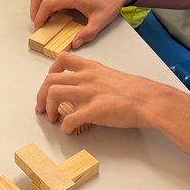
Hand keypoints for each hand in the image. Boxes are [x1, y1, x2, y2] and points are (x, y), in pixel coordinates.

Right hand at [30, 0, 131, 48]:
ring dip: (39, 5)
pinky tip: (54, 15)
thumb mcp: (101, 21)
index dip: (39, 17)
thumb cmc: (110, 2)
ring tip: (45, 21)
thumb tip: (74, 44)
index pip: (46, 4)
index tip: (39, 28)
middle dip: (34, 10)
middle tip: (39, 24)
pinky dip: (46, 3)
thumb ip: (87, 34)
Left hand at [34, 51, 171, 131]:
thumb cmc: (135, 90)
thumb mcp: (110, 75)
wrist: (148, 99)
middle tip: (42, 108)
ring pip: (54, 94)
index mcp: (91, 68)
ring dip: (48, 108)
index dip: (50, 72)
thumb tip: (85, 89)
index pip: (61, 59)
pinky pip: (69, 119)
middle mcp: (86, 77)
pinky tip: (68, 131)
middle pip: (51, 79)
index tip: (50, 84)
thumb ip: (95, 78)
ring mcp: (88, 93)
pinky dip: (64, 127)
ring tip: (52, 119)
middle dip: (41, 95)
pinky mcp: (93, 111)